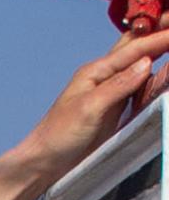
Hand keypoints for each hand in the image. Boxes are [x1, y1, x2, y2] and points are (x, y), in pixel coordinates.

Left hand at [12, 26, 168, 189]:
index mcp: (96, 71)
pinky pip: (141, 89)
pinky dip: (155, 80)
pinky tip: (163, 75)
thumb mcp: (89, 108)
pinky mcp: (115, 110)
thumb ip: (119, 85)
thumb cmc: (56, 136)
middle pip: (138, 48)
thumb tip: (147, 63)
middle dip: (160, 35)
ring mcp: (111, 93)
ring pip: (142, 66)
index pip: (135, 48)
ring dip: (160, 55)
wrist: (43, 164)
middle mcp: (105, 78)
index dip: (161, 38)